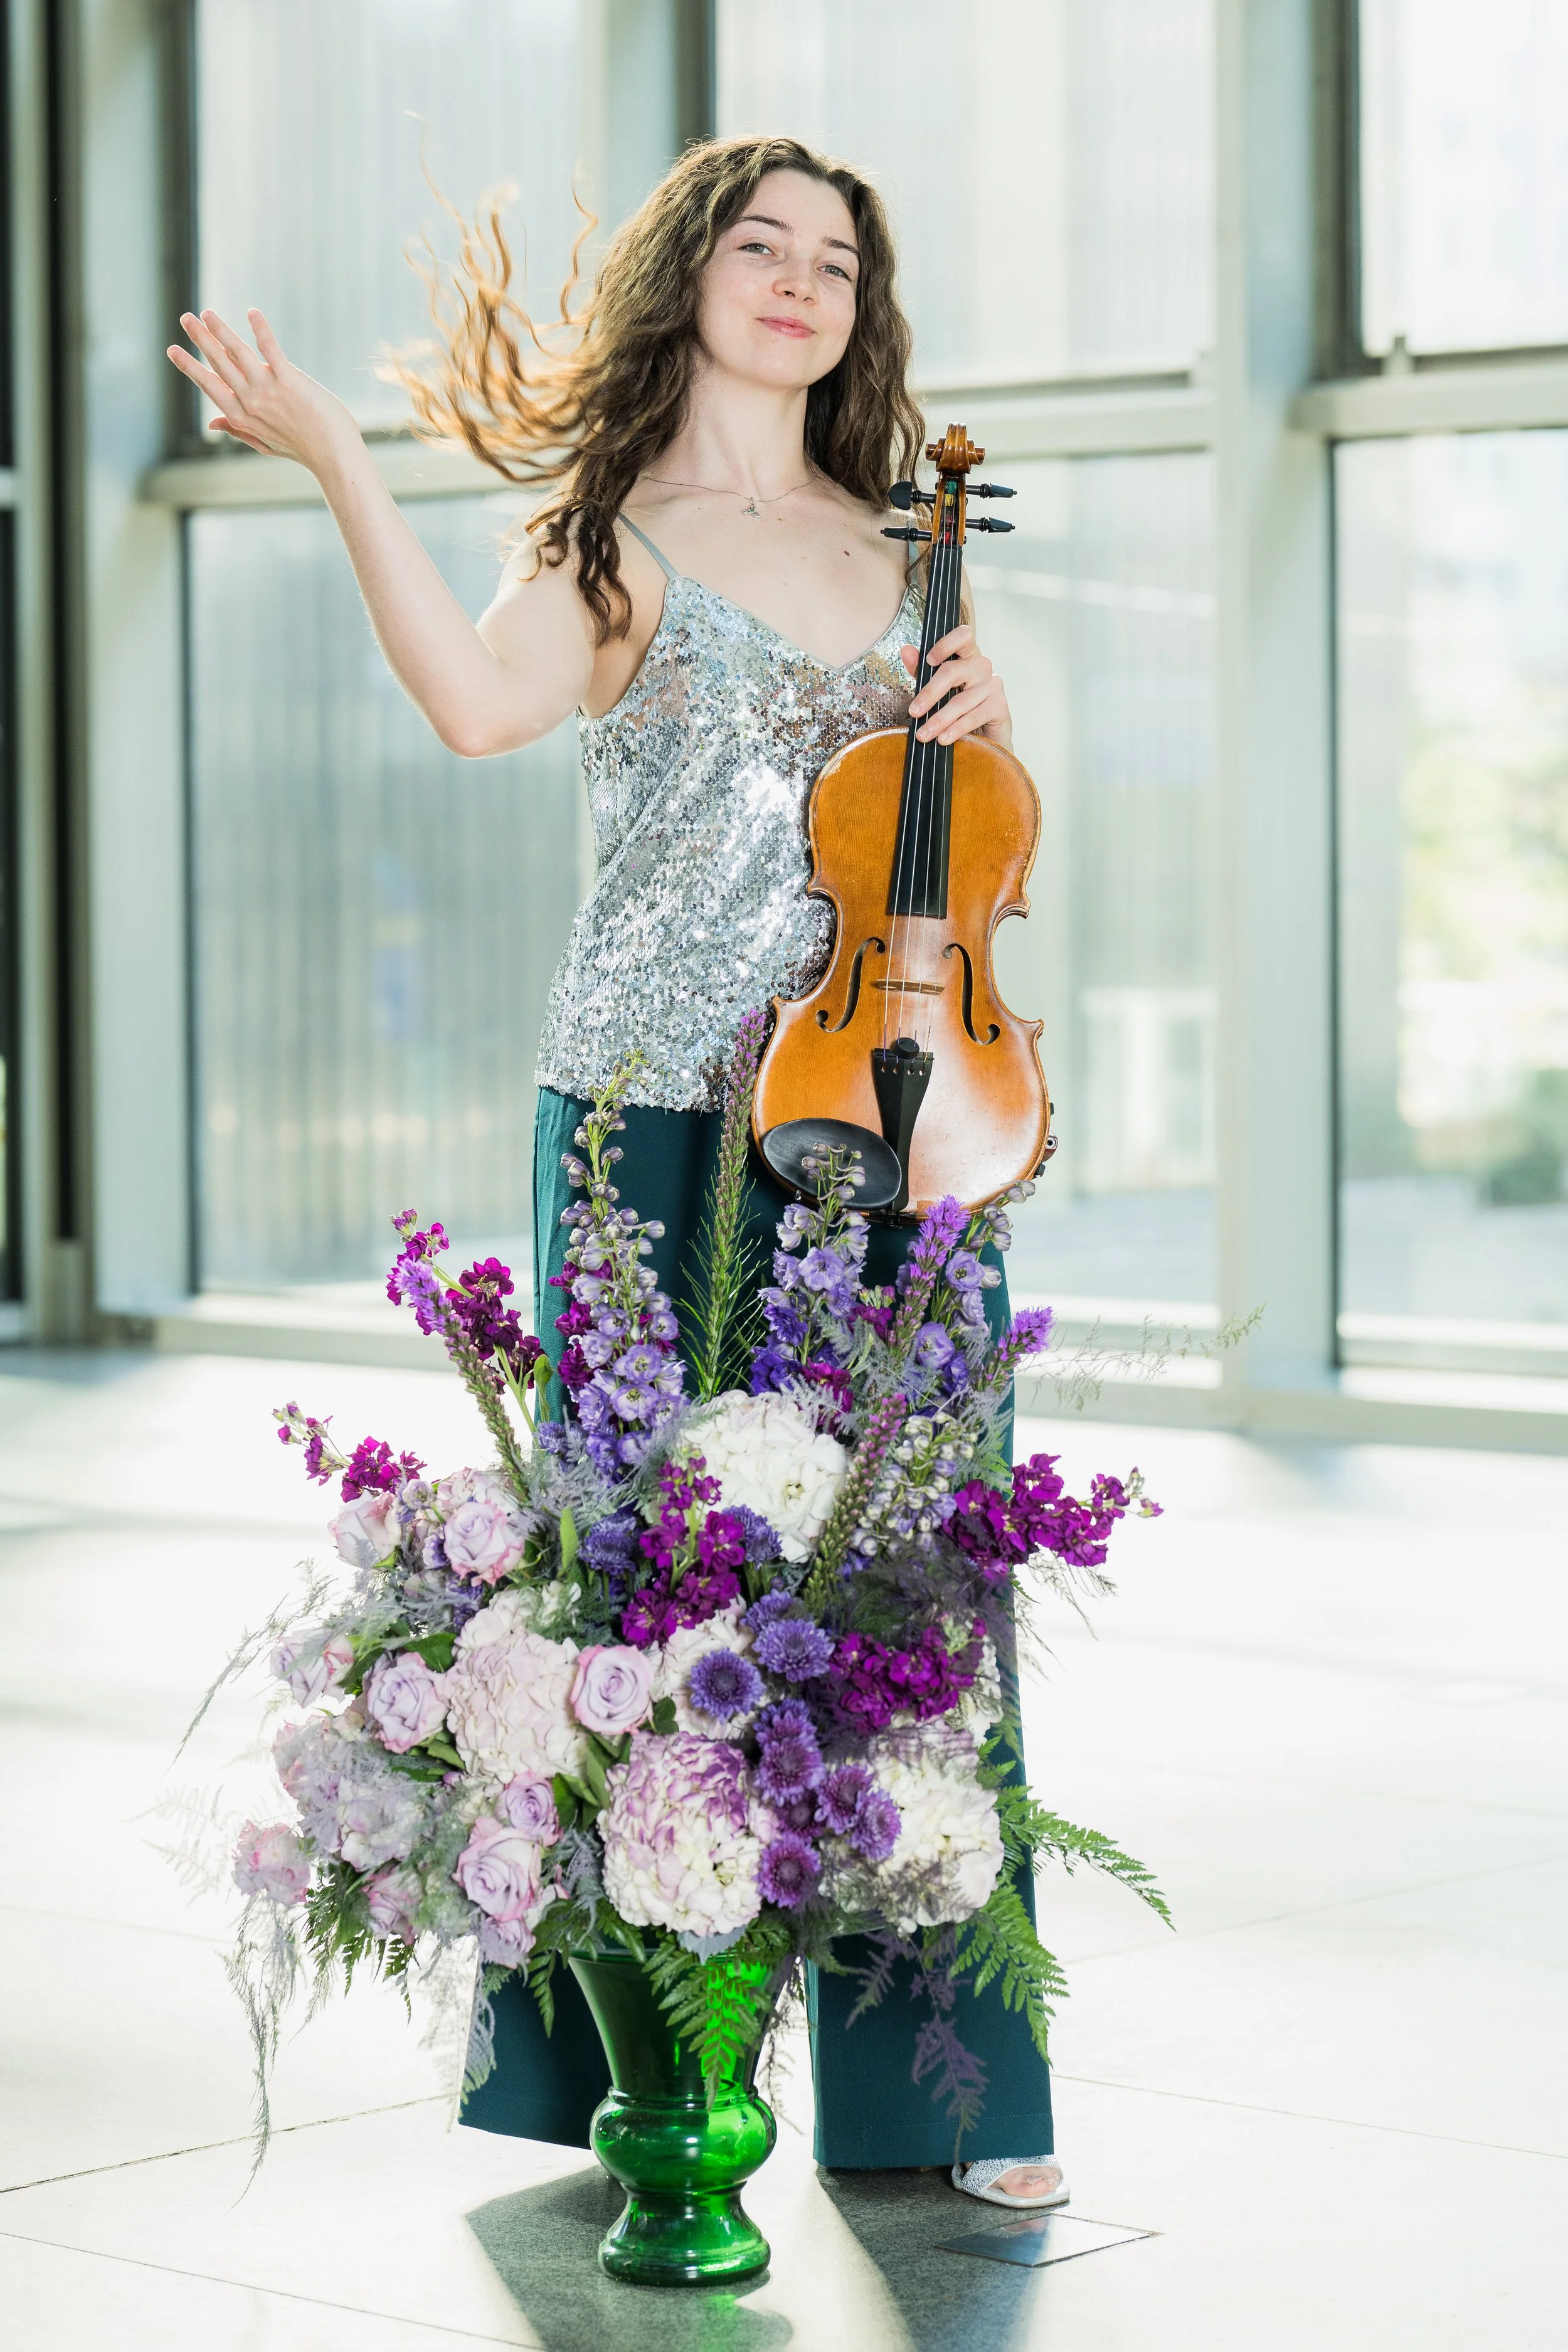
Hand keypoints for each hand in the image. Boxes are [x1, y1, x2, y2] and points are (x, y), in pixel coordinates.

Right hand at [166, 308, 361, 476]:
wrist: (333, 455)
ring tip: (206, 313)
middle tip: (185, 318)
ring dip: (220, 330)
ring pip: (237, 354)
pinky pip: (270, 349)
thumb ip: (237, 430)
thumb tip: (211, 423)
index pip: (209, 385)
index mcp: (241, 417)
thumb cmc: (301, 448)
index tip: (172, 349)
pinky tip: (252, 312)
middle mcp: (249, 402)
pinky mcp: (289, 380)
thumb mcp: (263, 443)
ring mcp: (268, 390)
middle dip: (200, 339)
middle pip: (218, 364)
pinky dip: (261, 330)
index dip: (190, 366)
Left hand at [901, 628, 1012, 749]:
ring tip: (924, 734)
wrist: (985, 735)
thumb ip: (921, 670)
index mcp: (967, 655)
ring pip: (960, 700)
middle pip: (952, 671)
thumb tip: (906, 650)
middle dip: (929, 694)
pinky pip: (973, 717)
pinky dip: (956, 729)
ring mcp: (992, 684)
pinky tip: (943, 738)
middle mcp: (982, 666)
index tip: (928, 660)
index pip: (963, 636)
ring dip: (939, 720)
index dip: (945, 644)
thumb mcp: (937, 687)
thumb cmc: (959, 707)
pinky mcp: (999, 705)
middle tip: (914, 711)